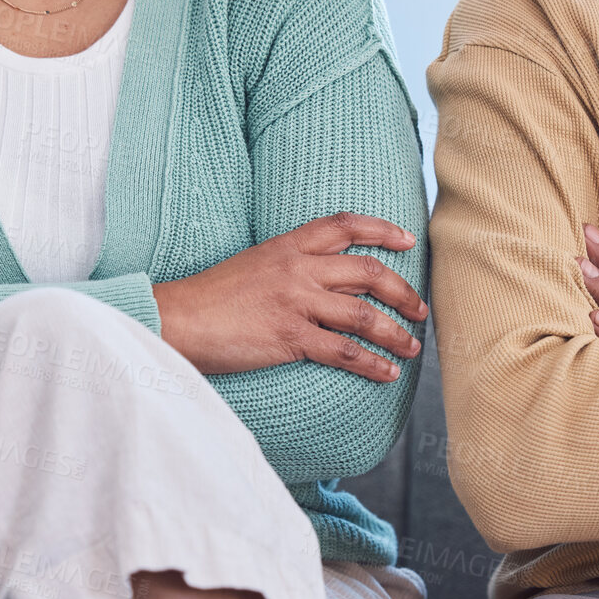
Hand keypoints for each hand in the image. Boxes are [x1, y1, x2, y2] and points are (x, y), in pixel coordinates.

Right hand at [153, 212, 427, 382]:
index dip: (381, 230)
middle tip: (420, 309)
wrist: (178, 319)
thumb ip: (292, 266)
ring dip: (395, 333)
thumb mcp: (255, 264)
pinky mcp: (290, 337)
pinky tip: (387, 373)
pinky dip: (372, 364)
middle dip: (402, 291)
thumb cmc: (211, 297)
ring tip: (411, 347)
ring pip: (363, 314)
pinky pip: (344, 351)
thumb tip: (330, 280)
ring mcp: (295, 303)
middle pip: (368, 272)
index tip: (407, 239)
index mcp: (288, 246)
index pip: (344, 225)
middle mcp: (297, 269)